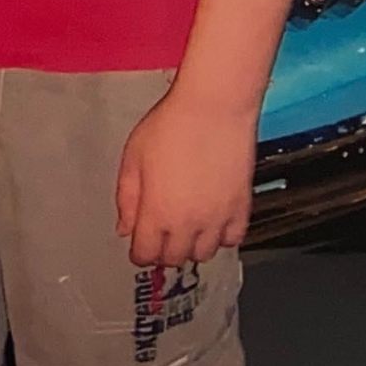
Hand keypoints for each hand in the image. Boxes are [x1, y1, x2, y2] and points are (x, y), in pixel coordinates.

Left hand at [115, 88, 255, 267]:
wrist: (214, 107)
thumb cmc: (171, 124)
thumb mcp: (133, 156)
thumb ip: (126, 197)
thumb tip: (125, 228)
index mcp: (157, 212)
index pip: (145, 255)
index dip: (139, 252)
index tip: (140, 243)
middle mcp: (188, 223)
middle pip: (174, 258)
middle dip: (163, 249)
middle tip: (162, 232)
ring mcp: (217, 218)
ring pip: (204, 254)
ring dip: (192, 245)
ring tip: (187, 225)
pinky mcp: (241, 208)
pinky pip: (233, 239)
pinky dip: (222, 236)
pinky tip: (213, 219)